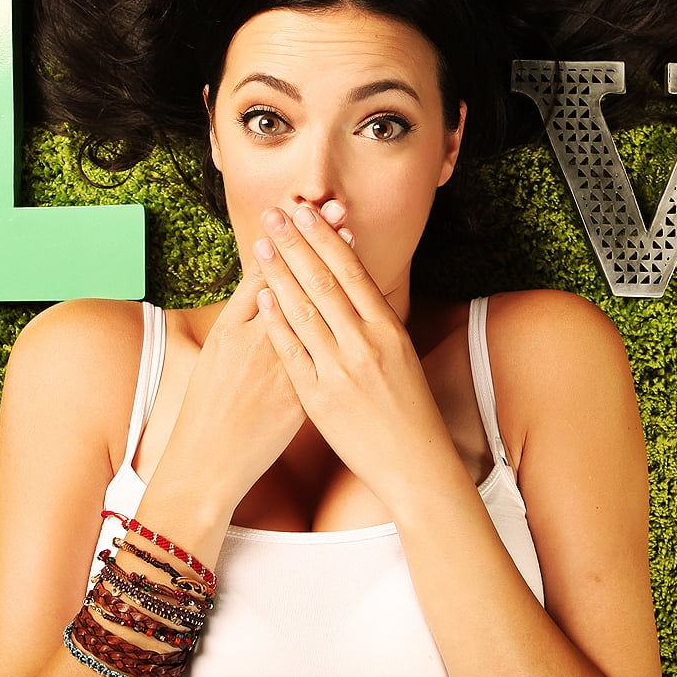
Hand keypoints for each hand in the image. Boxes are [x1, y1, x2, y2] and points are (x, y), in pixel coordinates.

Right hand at [162, 206, 352, 511]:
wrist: (212, 461)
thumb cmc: (209, 405)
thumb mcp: (218, 351)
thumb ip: (241, 313)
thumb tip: (263, 278)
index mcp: (238, 330)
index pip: (266, 271)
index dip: (289, 238)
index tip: (303, 208)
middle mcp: (265, 341)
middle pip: (299, 281)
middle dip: (318, 241)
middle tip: (337, 207)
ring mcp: (289, 365)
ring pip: (319, 308)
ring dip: (336, 269)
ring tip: (349, 234)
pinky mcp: (307, 390)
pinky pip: (331, 349)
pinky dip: (345, 319)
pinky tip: (360, 294)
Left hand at [250, 201, 461, 512]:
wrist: (415, 464)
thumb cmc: (408, 409)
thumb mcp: (401, 355)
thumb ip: (376, 321)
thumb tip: (356, 283)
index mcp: (389, 330)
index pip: (353, 272)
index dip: (327, 239)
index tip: (308, 212)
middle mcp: (366, 345)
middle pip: (324, 283)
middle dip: (296, 244)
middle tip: (275, 214)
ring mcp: (341, 371)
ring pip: (303, 311)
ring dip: (278, 274)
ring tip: (260, 246)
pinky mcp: (319, 398)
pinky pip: (291, 352)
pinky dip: (275, 321)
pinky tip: (261, 297)